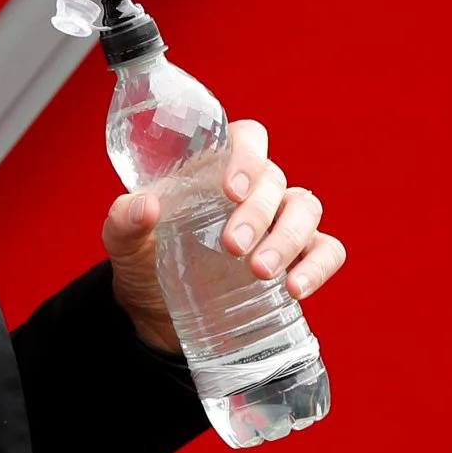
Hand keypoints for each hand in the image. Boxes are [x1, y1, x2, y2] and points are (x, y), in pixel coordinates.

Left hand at [101, 119, 346, 354]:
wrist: (155, 314)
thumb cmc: (144, 263)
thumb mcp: (124, 243)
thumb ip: (125, 220)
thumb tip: (145, 205)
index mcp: (214, 171)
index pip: (246, 139)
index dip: (245, 156)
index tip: (229, 190)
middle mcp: (253, 191)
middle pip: (274, 180)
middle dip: (257, 212)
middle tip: (232, 246)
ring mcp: (279, 223)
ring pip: (306, 210)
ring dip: (288, 238)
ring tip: (260, 271)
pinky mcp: (297, 259)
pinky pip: (328, 250)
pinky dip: (319, 265)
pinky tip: (295, 287)